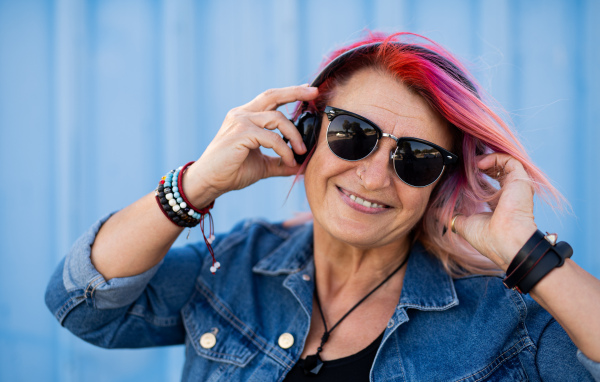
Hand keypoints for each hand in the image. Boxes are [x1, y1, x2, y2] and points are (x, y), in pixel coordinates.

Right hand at [182, 85, 318, 206]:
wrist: (209, 182)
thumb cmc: (231, 172)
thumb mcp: (262, 165)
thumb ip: (280, 161)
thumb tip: (301, 164)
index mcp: (245, 117)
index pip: (270, 98)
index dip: (290, 93)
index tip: (309, 91)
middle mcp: (241, 114)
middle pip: (272, 95)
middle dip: (295, 93)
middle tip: (315, 94)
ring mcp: (240, 121)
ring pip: (277, 119)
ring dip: (293, 135)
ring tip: (301, 152)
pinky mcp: (241, 134)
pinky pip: (272, 138)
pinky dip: (284, 149)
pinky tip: (289, 160)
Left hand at [452, 154, 537, 269]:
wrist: (506, 240)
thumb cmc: (488, 238)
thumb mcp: (463, 225)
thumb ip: (450, 217)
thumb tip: (434, 212)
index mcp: (499, 205)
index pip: (489, 187)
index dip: (476, 178)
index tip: (462, 174)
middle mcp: (510, 195)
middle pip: (497, 173)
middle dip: (481, 166)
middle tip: (466, 164)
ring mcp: (517, 187)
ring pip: (504, 164)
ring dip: (487, 159)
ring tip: (472, 162)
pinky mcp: (521, 180)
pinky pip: (510, 161)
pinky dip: (494, 158)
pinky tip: (479, 163)